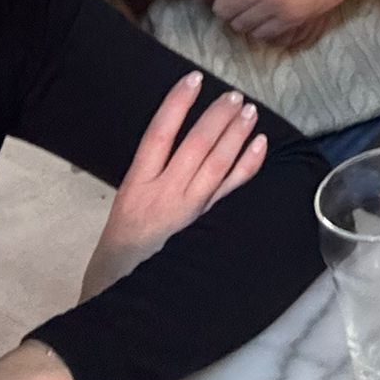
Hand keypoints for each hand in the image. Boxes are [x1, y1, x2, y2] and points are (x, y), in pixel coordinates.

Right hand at [82, 71, 265, 299]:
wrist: (120, 300)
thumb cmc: (119, 255)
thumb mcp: (122, 212)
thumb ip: (147, 183)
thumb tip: (173, 149)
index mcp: (135, 187)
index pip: (158, 134)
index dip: (176, 104)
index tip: (193, 79)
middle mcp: (164, 195)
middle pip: (196, 145)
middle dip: (217, 117)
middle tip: (234, 95)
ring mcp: (189, 212)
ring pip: (218, 164)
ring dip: (236, 135)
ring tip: (249, 111)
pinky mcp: (208, 228)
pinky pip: (233, 192)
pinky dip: (248, 166)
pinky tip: (260, 146)